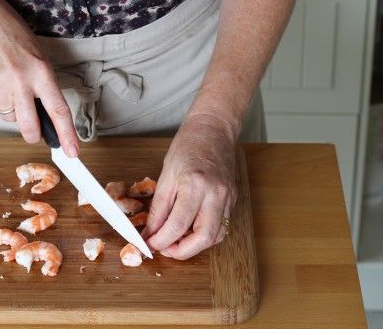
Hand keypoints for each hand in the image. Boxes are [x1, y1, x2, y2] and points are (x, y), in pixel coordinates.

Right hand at [0, 0, 78, 156]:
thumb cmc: (12, 34)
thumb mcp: (37, 55)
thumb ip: (43, 84)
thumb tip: (47, 114)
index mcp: (41, 71)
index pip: (58, 110)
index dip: (67, 134)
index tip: (73, 152)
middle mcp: (21, 81)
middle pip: (30, 127)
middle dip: (33, 135)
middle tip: (35, 132)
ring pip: (10, 118)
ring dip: (13, 111)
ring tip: (10, 84)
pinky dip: (0, 100)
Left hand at [142, 114, 237, 258]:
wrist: (213, 129)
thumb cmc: (188, 146)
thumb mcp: (165, 174)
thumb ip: (159, 207)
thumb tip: (150, 231)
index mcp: (195, 185)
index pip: (177, 225)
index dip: (161, 240)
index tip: (149, 243)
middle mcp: (216, 195)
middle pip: (203, 238)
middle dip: (181, 251)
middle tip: (164, 249)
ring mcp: (228, 198)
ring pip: (216, 237)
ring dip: (194, 246)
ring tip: (175, 241)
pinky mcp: (233, 200)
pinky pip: (221, 227)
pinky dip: (205, 235)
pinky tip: (190, 231)